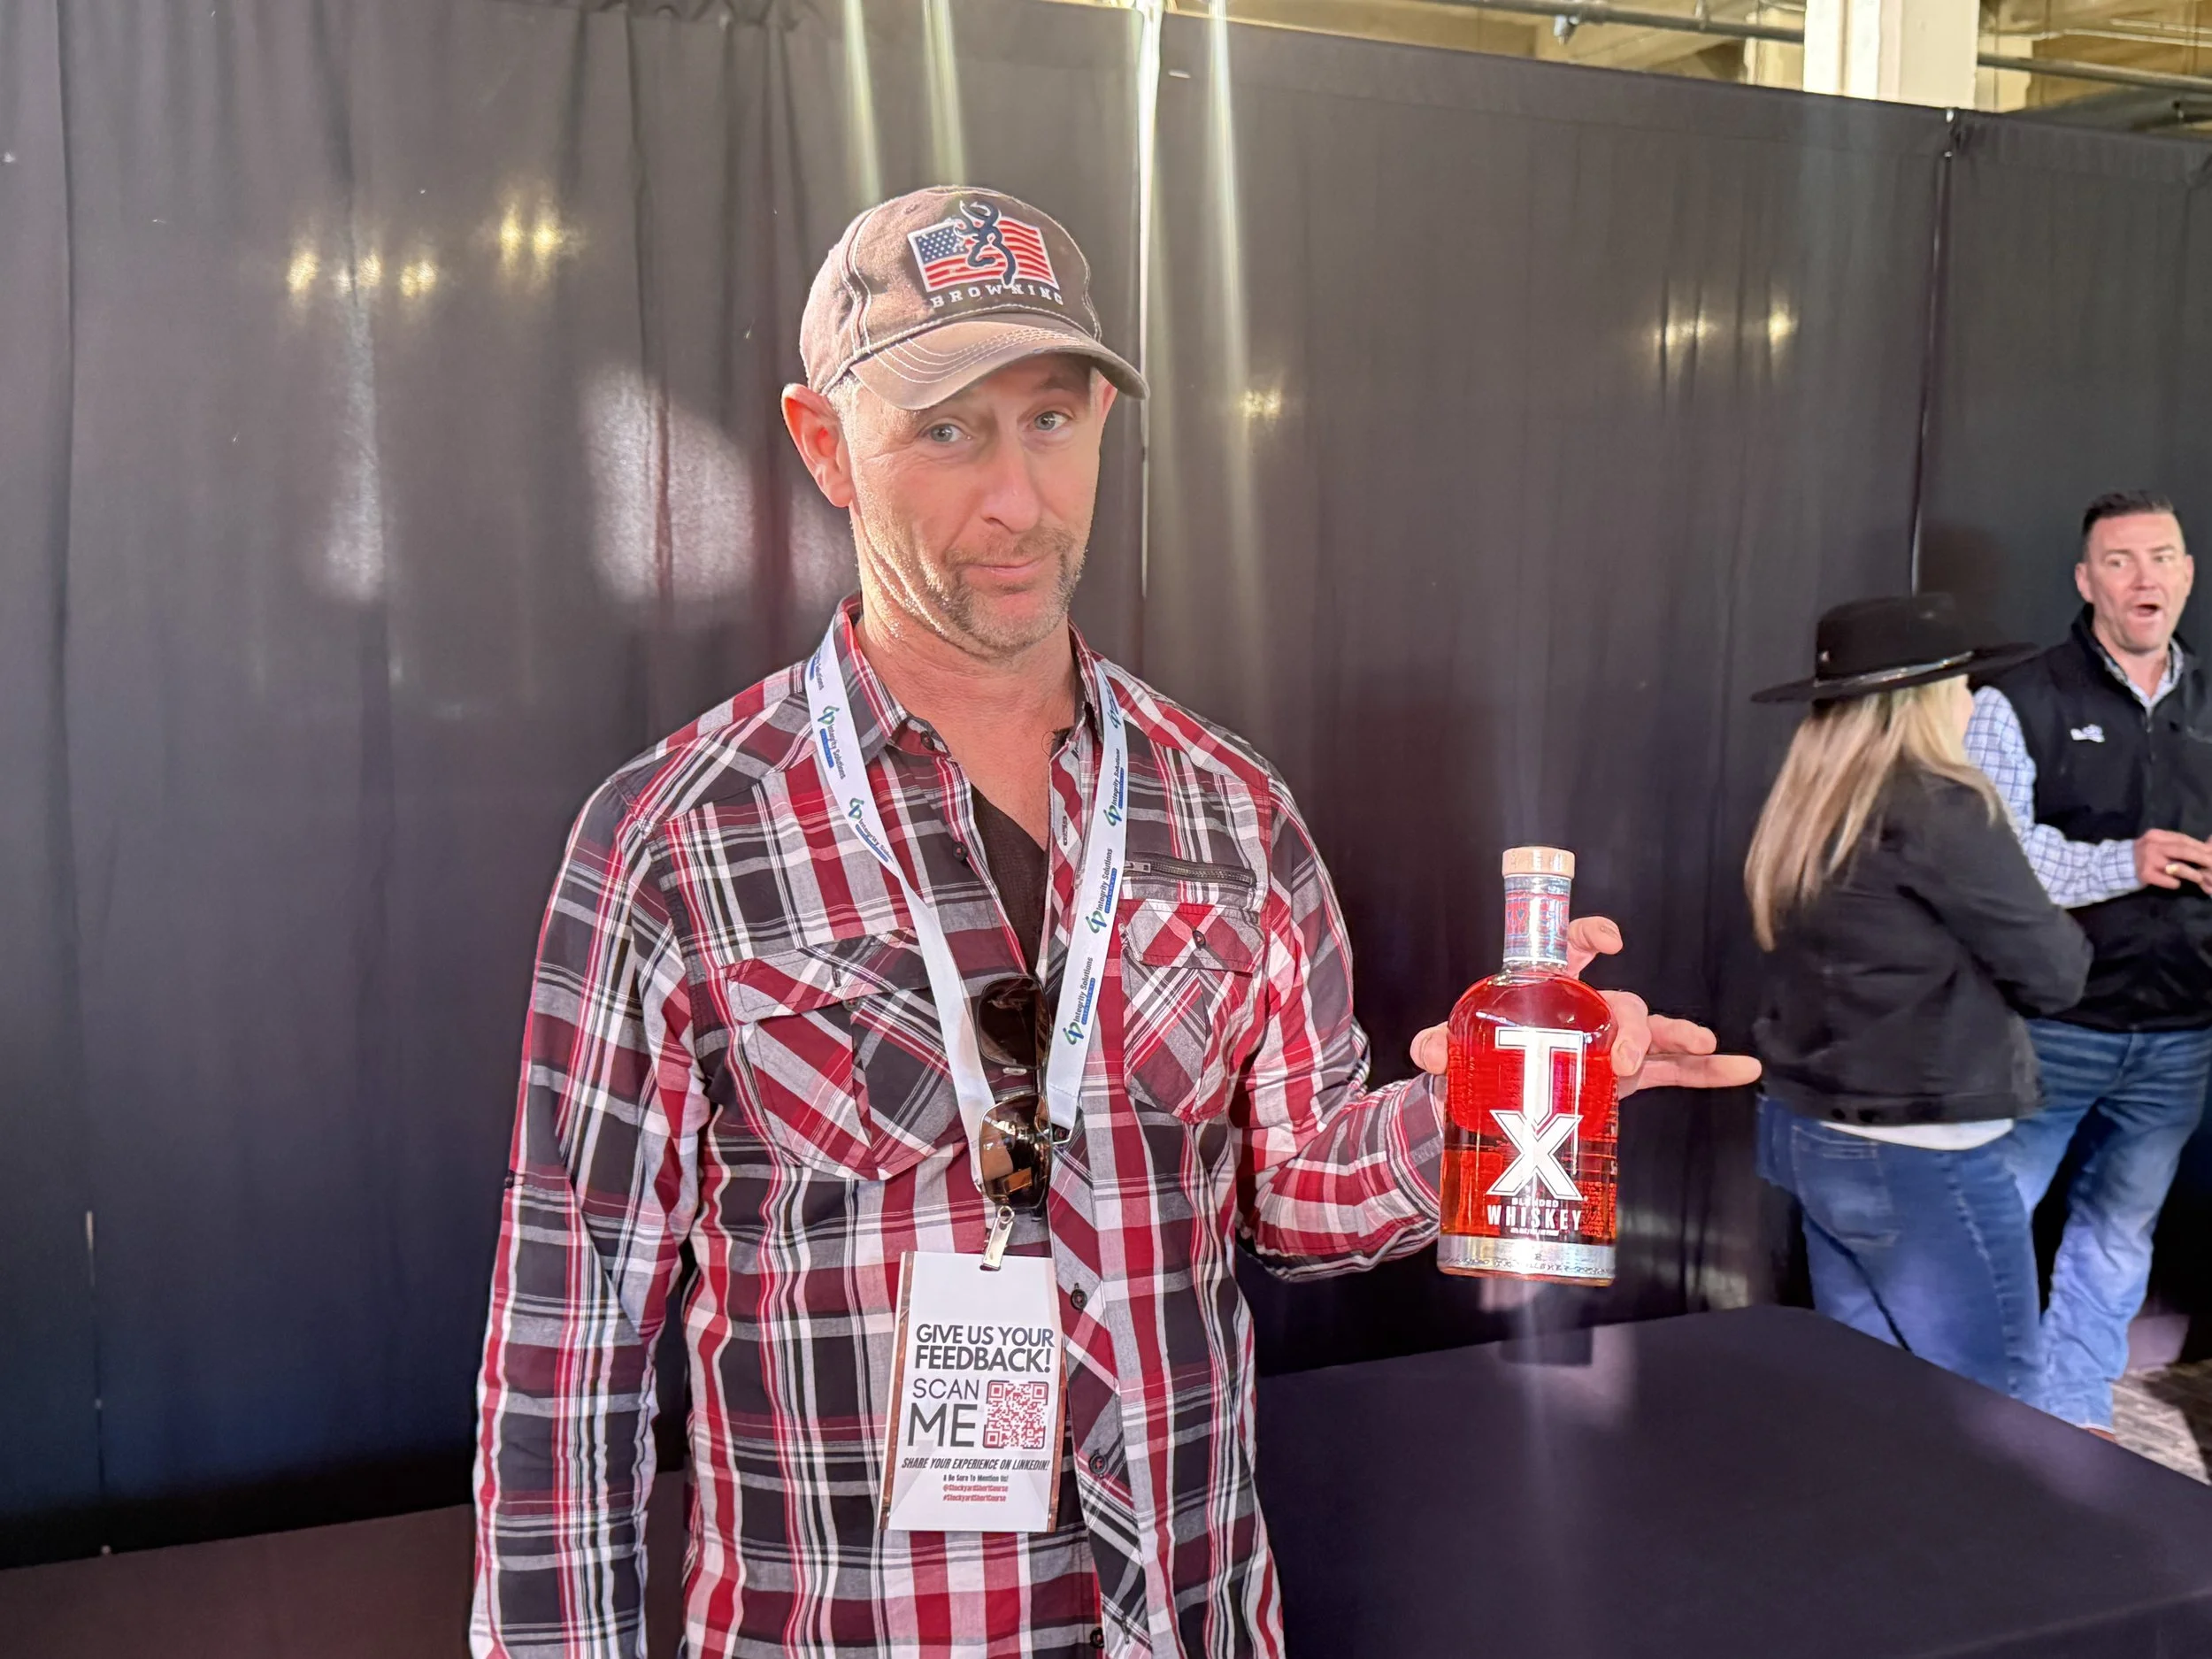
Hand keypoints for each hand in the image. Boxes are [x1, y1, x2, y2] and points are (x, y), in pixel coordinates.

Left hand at [1409, 916, 1762, 1097]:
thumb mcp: (1455, 1053)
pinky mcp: (1626, 1079)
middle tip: (1624, 1056)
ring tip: (1704, 1045)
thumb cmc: (1478, 1061)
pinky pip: (1674, 1071)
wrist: (1491, 1106)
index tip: (1610, 939)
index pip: (1568, 949)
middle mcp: (1583, 1012)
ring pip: (1652, 1032)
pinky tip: (1741, 1070)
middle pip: (1620, 1002)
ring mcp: (1609, 1045)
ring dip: (1679, 1037)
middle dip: (1630, 1025)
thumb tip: (1428, 1051)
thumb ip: (1440, 1046)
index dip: (1588, 935)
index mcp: (1544, 991)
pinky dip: (1707, 1072)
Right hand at [2135, 829, 2211, 893]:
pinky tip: (2176, 884)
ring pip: (2176, 866)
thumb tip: (2204, 848)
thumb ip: (2175, 845)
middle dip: (2201, 857)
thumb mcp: (2157, 844)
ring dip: (2192, 873)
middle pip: (2182, 850)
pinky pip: (2167, 880)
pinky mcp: (2145, 875)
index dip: (2200, 846)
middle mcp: (2152, 846)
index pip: (2183, 839)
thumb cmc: (2144, 855)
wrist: (2117, 866)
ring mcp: (2148, 860)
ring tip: (2200, 878)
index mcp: (2156, 835)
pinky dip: (2175, 883)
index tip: (2211, 852)